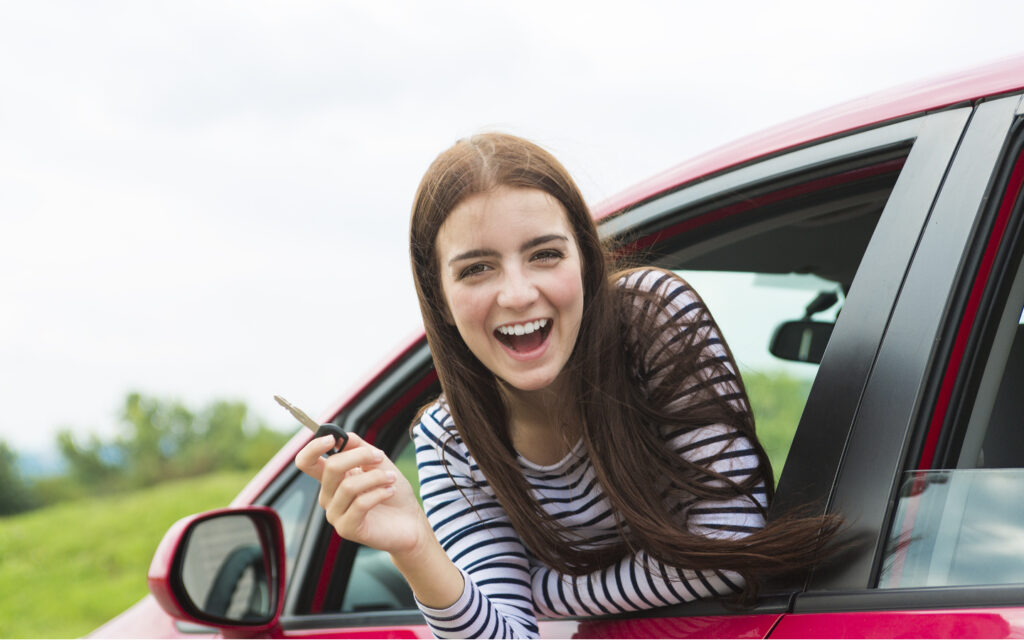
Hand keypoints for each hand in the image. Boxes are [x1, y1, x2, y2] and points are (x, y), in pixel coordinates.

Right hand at [295, 433, 428, 554]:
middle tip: (380, 456)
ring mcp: (335, 514)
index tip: (334, 438)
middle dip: (359, 456)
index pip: (306, 462)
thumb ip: (359, 447)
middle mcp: (328, 496)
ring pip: (348, 486)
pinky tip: (390, 491)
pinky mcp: (346, 529)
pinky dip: (379, 493)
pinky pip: (359, 504)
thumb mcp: (378, 462)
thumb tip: (342, 436)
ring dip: (375, 477)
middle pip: (331, 468)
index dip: (313, 448)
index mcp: (331, 478)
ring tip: (392, 478)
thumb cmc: (392, 490)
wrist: (410, 521)